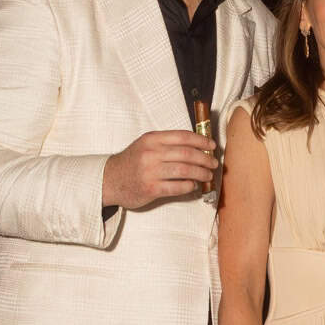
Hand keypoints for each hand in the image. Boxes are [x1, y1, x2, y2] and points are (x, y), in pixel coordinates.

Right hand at [102, 130, 217, 208]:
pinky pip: (177, 187)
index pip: (183, 136)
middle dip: (205, 159)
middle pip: (187, 154)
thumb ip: (167, 143)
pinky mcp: (151, 188)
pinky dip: (189, 186)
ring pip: (185, 170)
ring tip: (208, 175)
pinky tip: (193, 186)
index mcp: (152, 139)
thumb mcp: (146, 145)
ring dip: (201, 173)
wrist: (110, 179)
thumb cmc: (133, 162)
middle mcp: (151, 153)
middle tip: (214, 163)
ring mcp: (150, 171)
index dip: (201, 140)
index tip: (212, 145)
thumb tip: (197, 146)